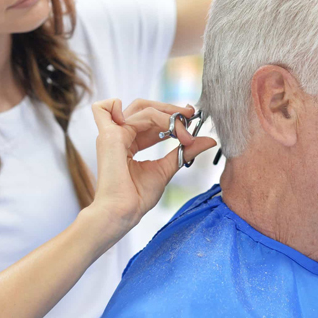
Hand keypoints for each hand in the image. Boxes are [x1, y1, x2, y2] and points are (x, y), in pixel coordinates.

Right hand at [88, 98, 216, 237]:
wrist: (124, 213)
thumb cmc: (138, 198)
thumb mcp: (168, 168)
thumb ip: (185, 151)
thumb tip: (209, 140)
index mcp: (130, 142)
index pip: (151, 119)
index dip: (172, 115)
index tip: (191, 117)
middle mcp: (120, 135)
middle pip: (145, 107)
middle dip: (170, 109)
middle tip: (190, 115)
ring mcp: (112, 134)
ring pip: (140, 108)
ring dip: (165, 114)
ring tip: (182, 130)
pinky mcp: (109, 136)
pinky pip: (108, 109)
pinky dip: (118, 104)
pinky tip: (145, 117)